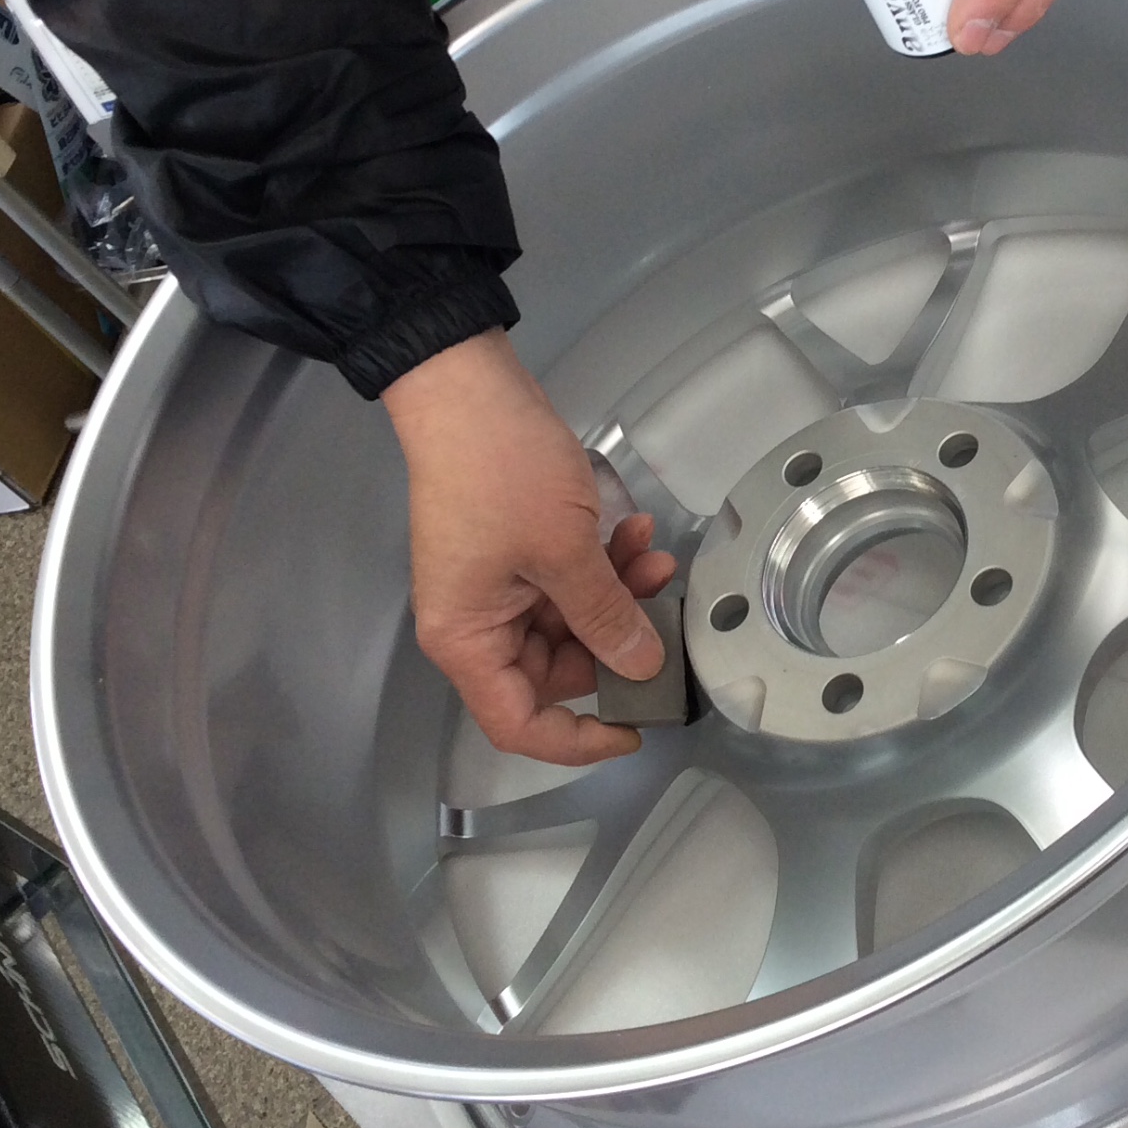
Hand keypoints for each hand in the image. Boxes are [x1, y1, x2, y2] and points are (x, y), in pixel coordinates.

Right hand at [383, 330, 675, 764]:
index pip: (519, 724)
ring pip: (571, 621)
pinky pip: (567, 581)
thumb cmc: (499, 468)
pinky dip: (603, 564)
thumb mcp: (565, 550)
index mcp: (467, 641)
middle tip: (659, 609)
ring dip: (617, 594)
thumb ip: (605, 616)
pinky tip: (635, 534)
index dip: (578, 739)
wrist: (468, 387)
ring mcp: (496, 587)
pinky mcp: (516, 552)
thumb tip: (641, 666)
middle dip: (614, 640)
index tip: (636, 727)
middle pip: (555, 671)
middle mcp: (475, 624)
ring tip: (653, 557)